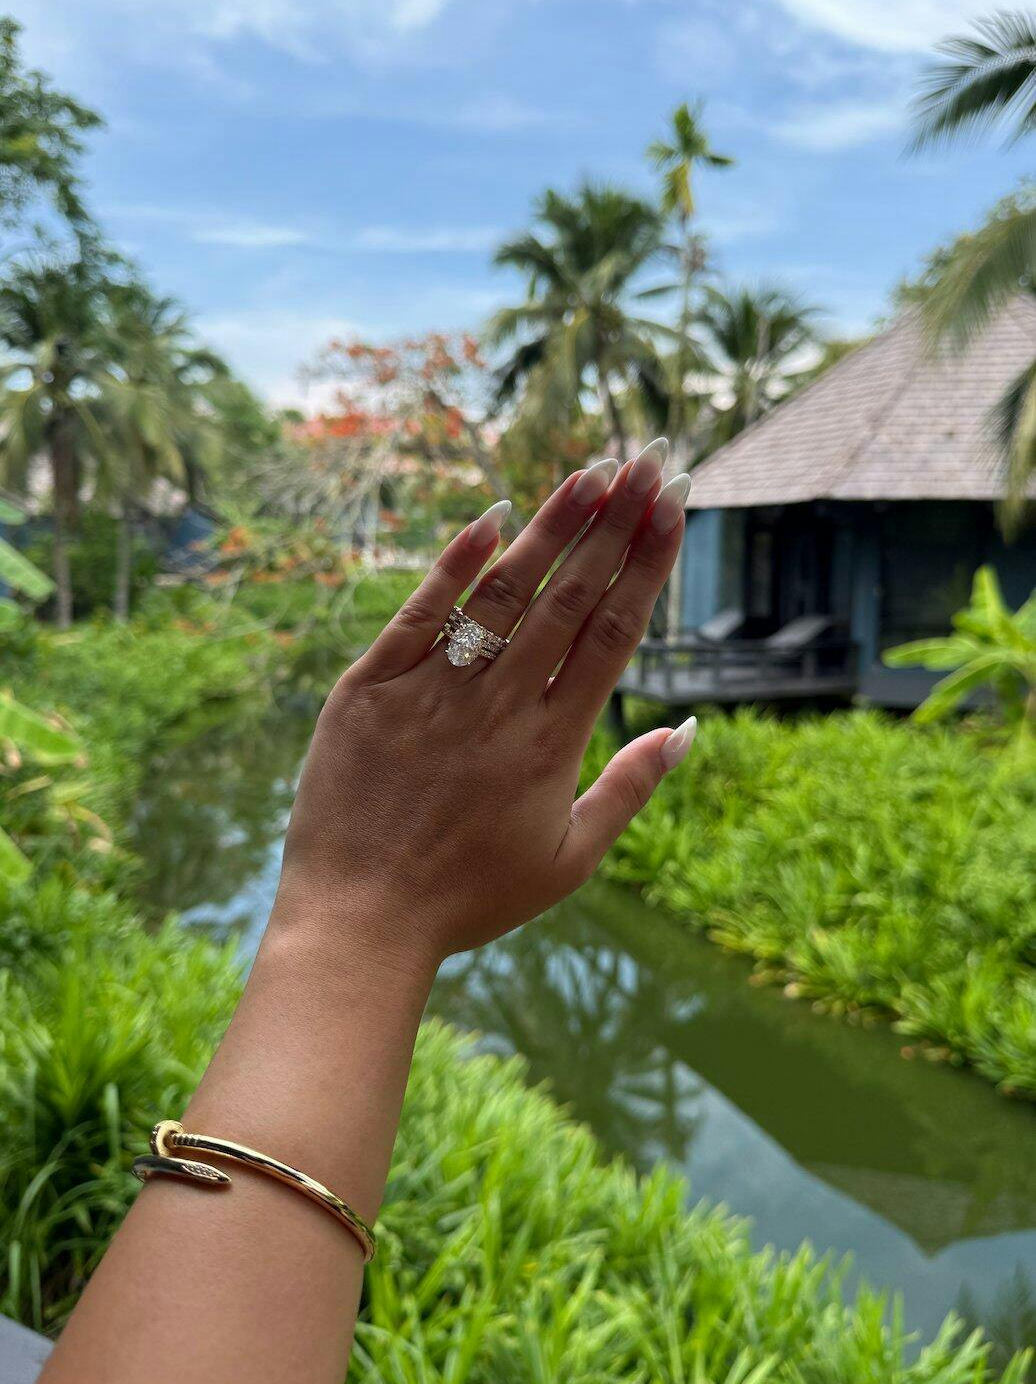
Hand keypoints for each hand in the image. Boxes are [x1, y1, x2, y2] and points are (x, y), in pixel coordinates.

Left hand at [271, 441, 694, 975]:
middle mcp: (497, 708)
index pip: (611, 633)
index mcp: (551, 746)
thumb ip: (629, 790)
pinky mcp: (368, 690)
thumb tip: (687, 729)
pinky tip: (491, 515)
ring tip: (589, 473)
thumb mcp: (568, 860)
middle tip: (646, 461)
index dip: (645, 564)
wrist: (359, 921)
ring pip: (500, 594)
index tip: (672, 508)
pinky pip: (417, 614)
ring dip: (549, 529)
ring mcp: (430, 694)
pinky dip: (454, 564)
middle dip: (613, 524)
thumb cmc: (469, 897)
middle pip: (566, 598)